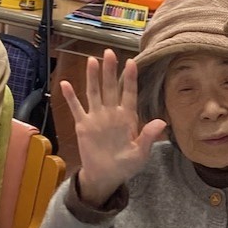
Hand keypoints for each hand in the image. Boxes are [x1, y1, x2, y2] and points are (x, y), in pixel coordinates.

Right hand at [61, 49, 165, 207]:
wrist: (106, 176)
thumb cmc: (126, 165)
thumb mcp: (141, 153)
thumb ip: (148, 136)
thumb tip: (161, 122)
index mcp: (127, 118)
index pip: (129, 94)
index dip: (130, 79)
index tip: (132, 62)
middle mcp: (112, 113)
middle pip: (110, 87)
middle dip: (110, 70)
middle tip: (110, 52)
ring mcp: (96, 118)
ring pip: (94, 93)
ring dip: (92, 77)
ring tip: (92, 60)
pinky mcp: (83, 125)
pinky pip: (77, 108)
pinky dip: (71, 97)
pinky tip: (65, 84)